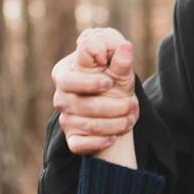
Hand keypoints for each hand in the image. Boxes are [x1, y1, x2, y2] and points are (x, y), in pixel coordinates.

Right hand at [51, 28, 137, 155]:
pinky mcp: (73, 138)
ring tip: (131, 116)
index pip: (69, 80)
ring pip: (86, 125)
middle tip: (131, 103)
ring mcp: (66, 118)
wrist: (115, 101)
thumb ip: (120, 57)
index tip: (108, 83)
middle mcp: (61, 97)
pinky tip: (113, 138)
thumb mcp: (118, 65)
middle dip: (110, 106)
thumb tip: (125, 47)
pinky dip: (97, 143)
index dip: (89, 83)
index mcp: (65, 73)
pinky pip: (79, 145)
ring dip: (114, 123)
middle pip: (80, 105)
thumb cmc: (112, 76)